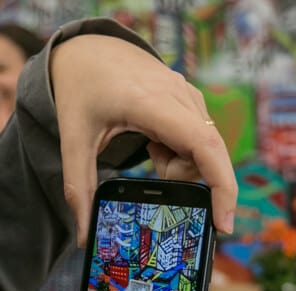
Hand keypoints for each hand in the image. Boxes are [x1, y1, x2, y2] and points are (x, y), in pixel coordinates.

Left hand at [49, 34, 236, 243]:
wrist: (88, 50)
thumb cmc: (80, 89)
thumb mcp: (73, 139)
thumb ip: (78, 188)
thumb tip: (84, 235)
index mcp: (152, 102)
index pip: (204, 145)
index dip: (222, 186)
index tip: (223, 223)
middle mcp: (180, 95)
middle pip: (206, 155)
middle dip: (184, 178)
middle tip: (155, 172)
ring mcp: (189, 95)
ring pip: (203, 150)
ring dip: (178, 164)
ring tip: (149, 149)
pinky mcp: (191, 99)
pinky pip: (199, 139)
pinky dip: (180, 152)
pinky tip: (155, 141)